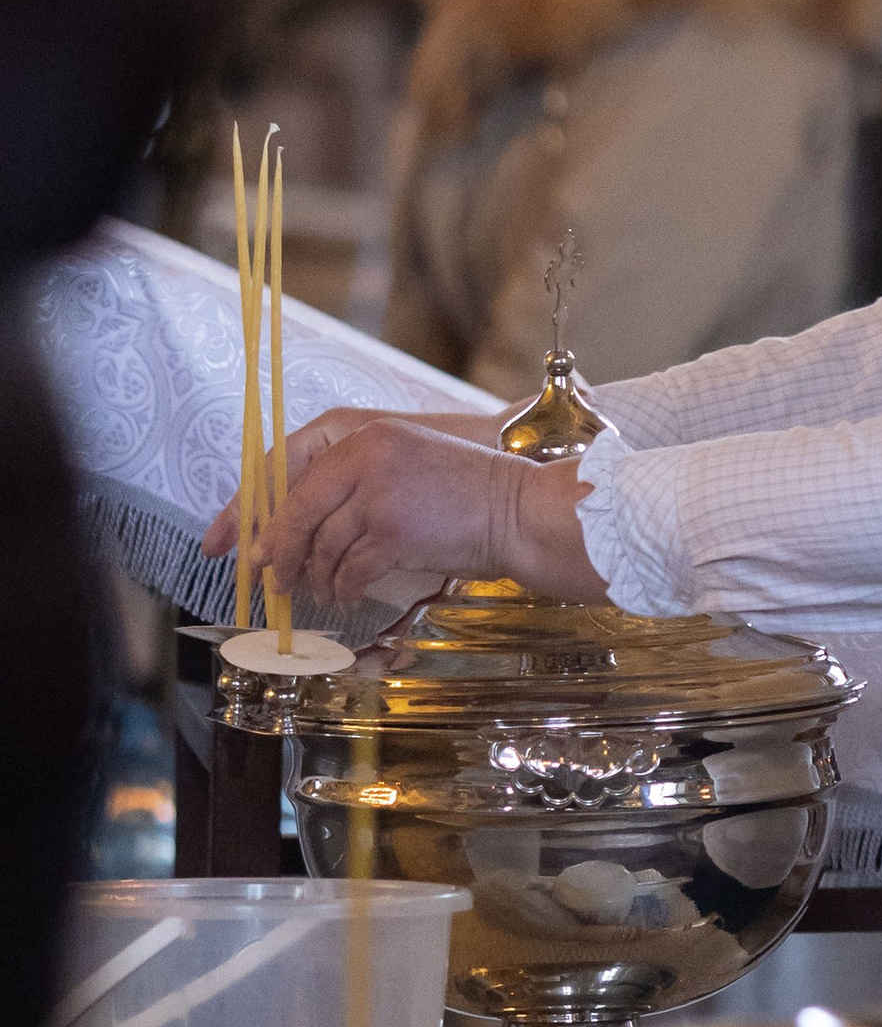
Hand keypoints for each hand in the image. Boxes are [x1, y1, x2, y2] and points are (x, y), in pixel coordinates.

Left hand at [202, 410, 608, 608]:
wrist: (518, 511)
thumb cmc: (462, 495)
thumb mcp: (400, 466)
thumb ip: (347, 484)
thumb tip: (285, 529)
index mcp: (361, 433)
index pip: (281, 468)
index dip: (243, 510)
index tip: (219, 542)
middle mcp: (365, 455)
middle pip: (293, 512)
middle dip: (276, 554)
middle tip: (272, 583)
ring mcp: (379, 492)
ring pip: (320, 546)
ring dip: (317, 578)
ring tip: (326, 591)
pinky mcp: (393, 530)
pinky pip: (348, 569)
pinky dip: (344, 588)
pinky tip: (350, 593)